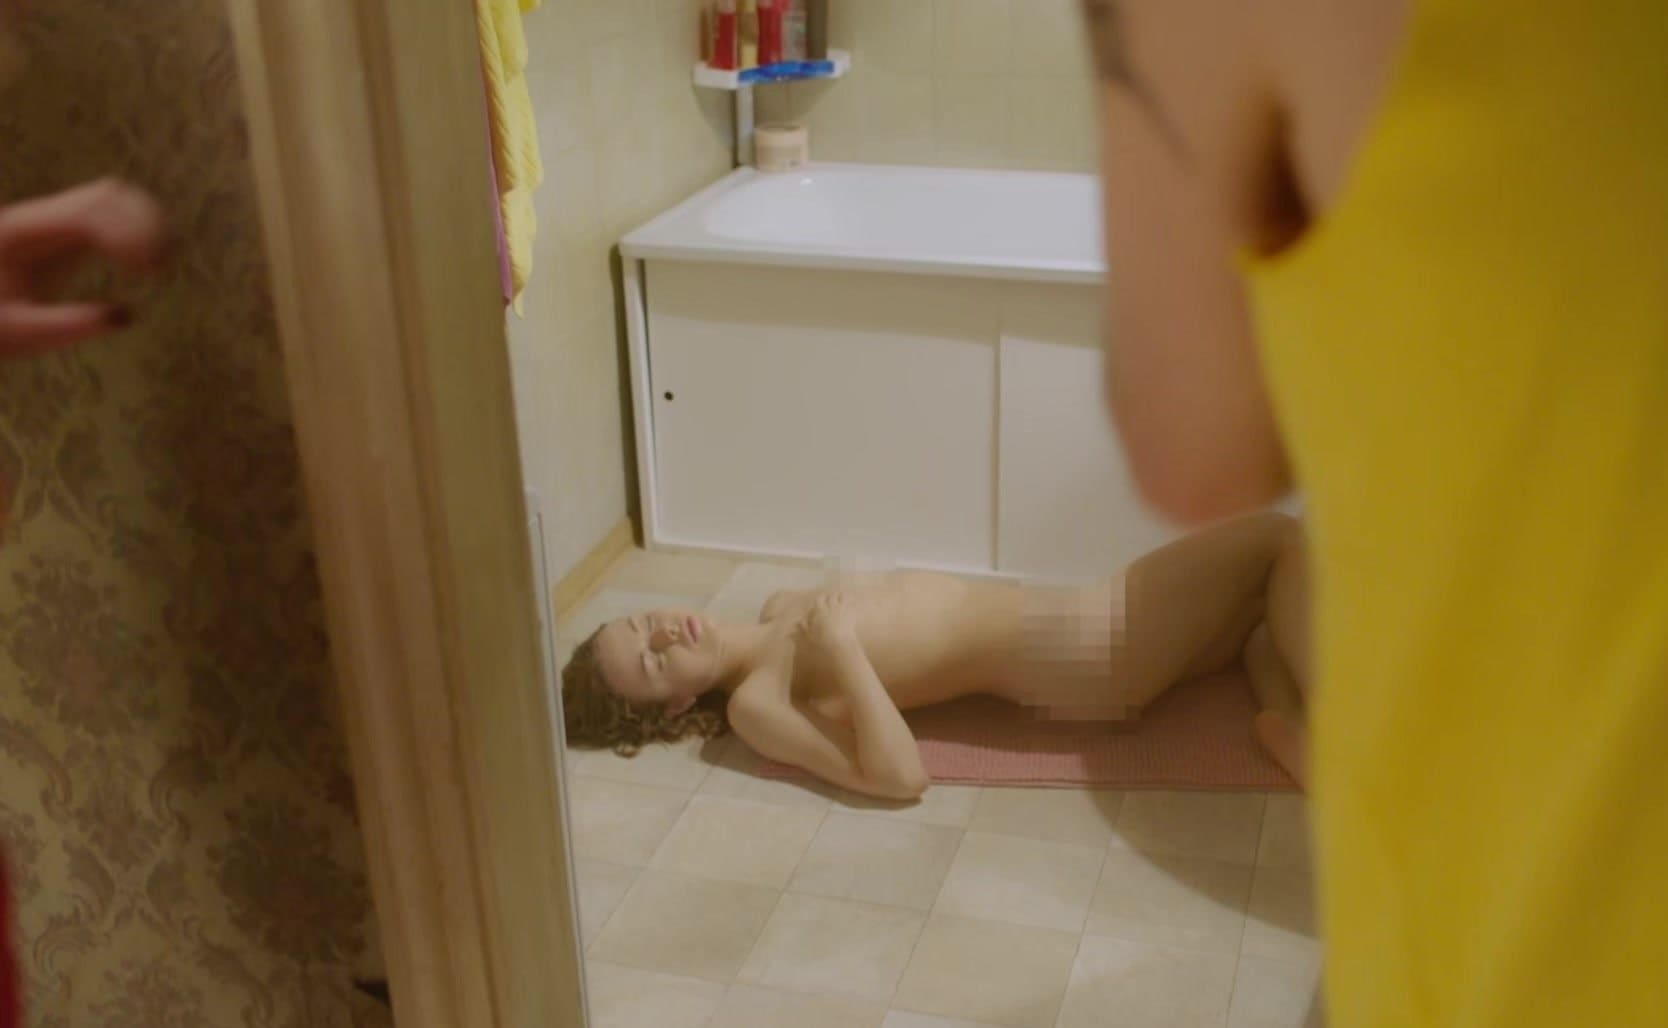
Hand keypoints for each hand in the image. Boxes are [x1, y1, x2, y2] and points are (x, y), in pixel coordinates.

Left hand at [0, 178, 166, 356]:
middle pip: (107, 195)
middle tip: (160, 269)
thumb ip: (67, 324)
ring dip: (148, 223)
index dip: (128, 234)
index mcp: (22, 233)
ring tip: (160, 265)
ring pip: (115, 196)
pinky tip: (149, 260)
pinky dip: (141, 227)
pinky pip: (114, 210)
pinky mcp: (69, 231)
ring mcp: (55, 220)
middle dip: (144, 226)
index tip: (146, 272)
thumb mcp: (20, 334)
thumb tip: (127, 314)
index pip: (87, 214)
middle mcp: (39, 217)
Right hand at [793, 592, 857, 658]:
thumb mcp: (810, 633)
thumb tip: (799, 622)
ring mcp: (843, 608)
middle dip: (832, 596)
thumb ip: (804, 626)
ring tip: (842, 599)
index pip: (820, 599)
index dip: (821, 598)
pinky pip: (853, 603)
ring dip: (842, 597)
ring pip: (843, 596)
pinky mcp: (852, 613)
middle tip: (833, 599)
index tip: (822, 600)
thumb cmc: (822, 639)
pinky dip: (853, 602)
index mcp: (820, 610)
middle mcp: (831, 606)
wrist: (839, 642)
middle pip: (832, 596)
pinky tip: (853, 603)